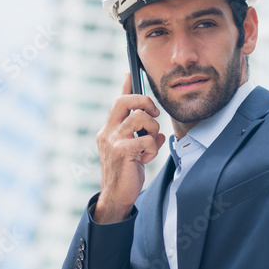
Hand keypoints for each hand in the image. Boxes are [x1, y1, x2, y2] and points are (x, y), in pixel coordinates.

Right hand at [93, 73, 166, 222]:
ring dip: (152, 129)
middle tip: (154, 114)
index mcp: (109, 129)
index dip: (126, 85)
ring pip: (140, 118)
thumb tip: (160, 135)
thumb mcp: (134, 151)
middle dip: (144, 102)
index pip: (117, 101)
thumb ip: (143, 139)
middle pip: (125, 101)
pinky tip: (147, 158)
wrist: (117, 196)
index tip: (131, 72)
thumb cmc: (126, 173)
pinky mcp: (122, 152)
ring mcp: (113, 141)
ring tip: (150, 143)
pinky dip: (152, 149)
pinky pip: (146, 140)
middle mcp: (108, 131)